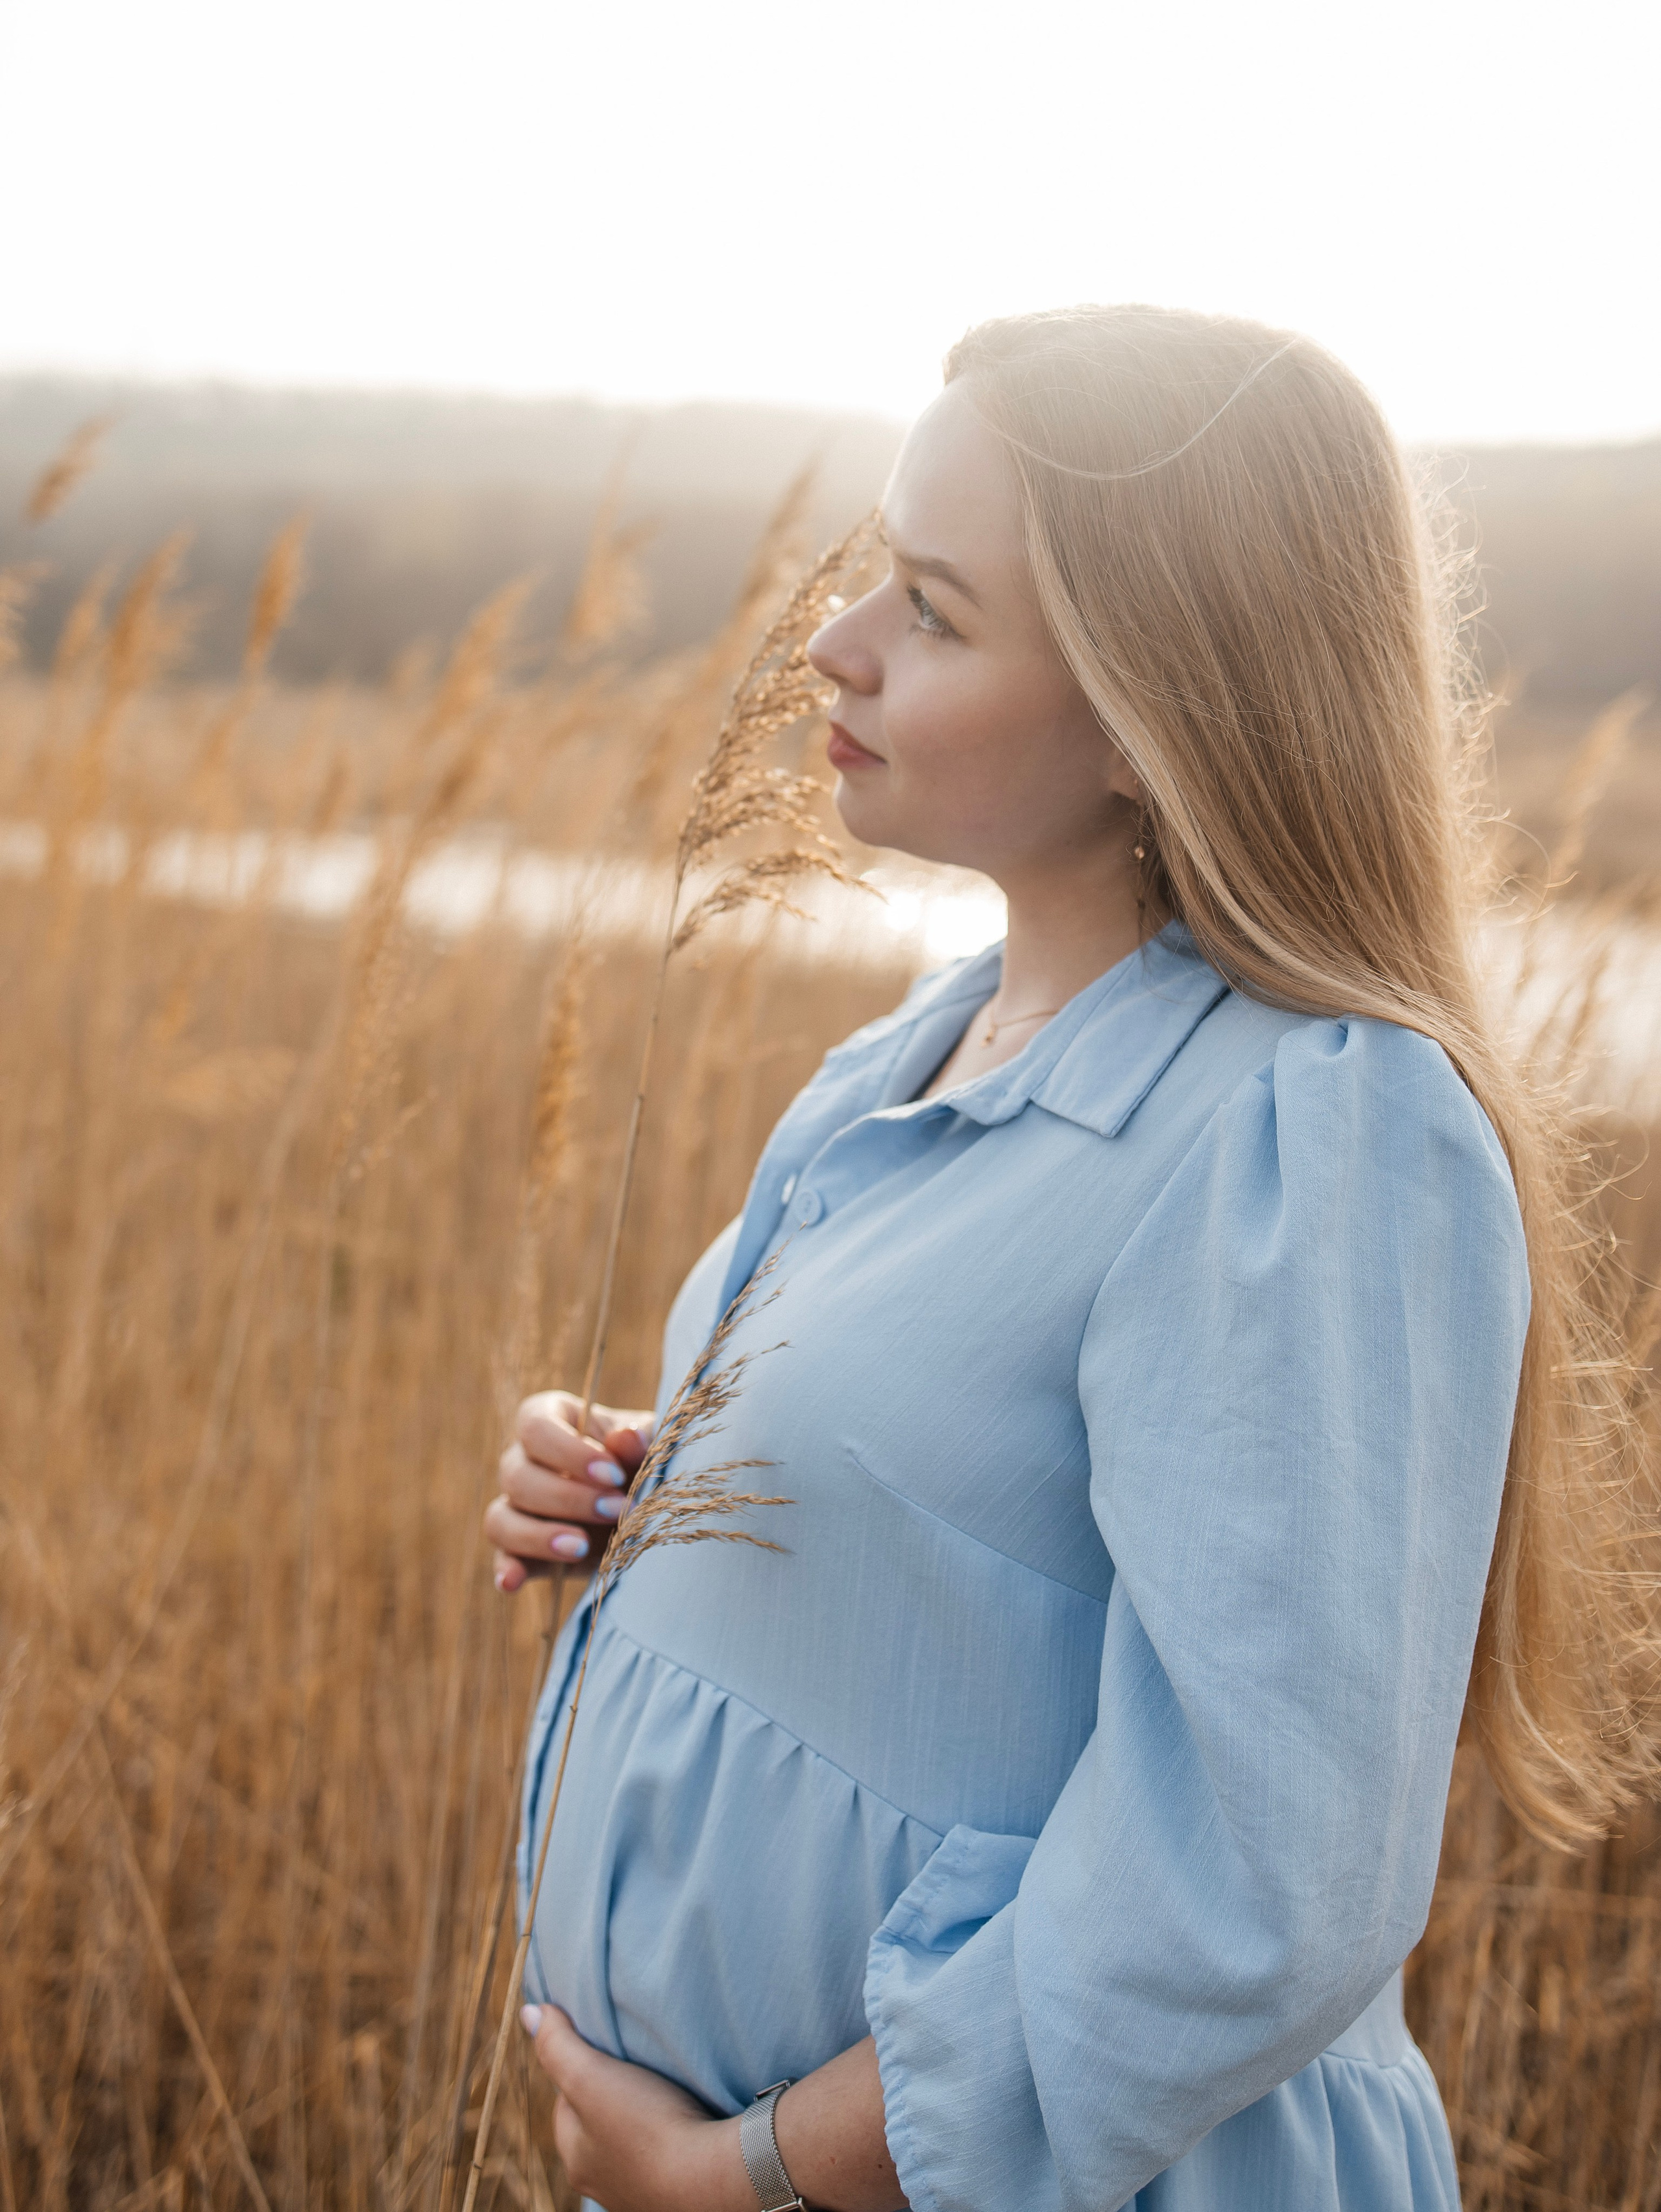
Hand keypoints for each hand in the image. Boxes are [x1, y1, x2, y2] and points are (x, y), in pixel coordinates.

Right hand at [484, 1390, 654, 1592]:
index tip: (615, 1475)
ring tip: (582, 1548)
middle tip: (618, 1510)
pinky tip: (513, 1581)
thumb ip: (639, 1441)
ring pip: (500, 1518)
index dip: (570, 1452)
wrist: (645, 1501)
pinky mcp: (522, 1548)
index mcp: (549, 1419)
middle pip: (516, 1476)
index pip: (535, 1427)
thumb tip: (625, 1437)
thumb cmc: (642, 1460)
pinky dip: (506, 1569)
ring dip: (538, 1536)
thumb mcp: (648, 1445)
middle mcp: (522, 1459)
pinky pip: (502, 1557)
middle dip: (568, 1498)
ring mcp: (516, 1506)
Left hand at [520, 2005, 752, 2211]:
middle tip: (639, 2065)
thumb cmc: (647, 2126)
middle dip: (614, 2092)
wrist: (711, 2180)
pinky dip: (671, 2134)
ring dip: (644, 2115)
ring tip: (666, 2089)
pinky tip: (687, 2118)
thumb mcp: (590, 2076)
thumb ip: (557, 2046)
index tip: (608, 2049)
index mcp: (575, 2157)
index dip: (583, 2066)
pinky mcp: (672, 2191)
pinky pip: (664, 2153)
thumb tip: (528, 2012)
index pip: (566, 2100)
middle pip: (599, 2120)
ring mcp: (638, 2190)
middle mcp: (600, 2181)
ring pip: (632, 2138)